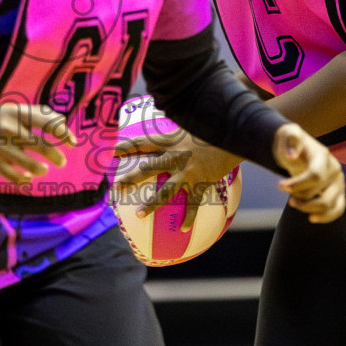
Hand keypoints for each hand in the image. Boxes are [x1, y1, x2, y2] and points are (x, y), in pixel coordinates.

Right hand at [0, 103, 74, 183]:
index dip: (63, 133)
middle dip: (56, 156)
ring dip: (41, 169)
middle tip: (61, 162)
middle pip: (41, 146)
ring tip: (43, 169)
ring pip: (30, 164)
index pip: (46, 122)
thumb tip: (63, 121)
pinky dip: (24, 178)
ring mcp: (0, 146)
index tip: (73, 142)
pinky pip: (15, 176)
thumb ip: (38, 114)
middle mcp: (9, 128)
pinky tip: (27, 177)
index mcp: (17, 113)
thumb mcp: (13, 110)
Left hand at [113, 128, 242, 232]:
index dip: (127, 147)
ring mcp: (189, 172)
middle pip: (149, 168)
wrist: (234, 138)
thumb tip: (165, 117)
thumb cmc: (210, 132)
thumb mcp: (189, 126)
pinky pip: (193, 204)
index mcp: (171, 142)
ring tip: (139, 215)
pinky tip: (182, 229)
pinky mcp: (202, 183)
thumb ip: (173, 132)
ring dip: (152, 204)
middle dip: (131, 178)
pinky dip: (189, 218)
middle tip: (116, 188)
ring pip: (167, 191)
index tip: (111, 153)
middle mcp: (177, 157)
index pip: (144, 143)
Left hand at [272, 123, 345, 222]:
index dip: (297, 185)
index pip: (315, 176)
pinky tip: (311, 218)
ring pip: (329, 204)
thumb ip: (290, 139)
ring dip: (308, 207)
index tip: (280, 185)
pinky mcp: (338, 193)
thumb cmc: (290, 143)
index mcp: (324, 156)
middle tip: (284, 189)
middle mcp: (335, 170)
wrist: (296, 149)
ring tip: (292, 202)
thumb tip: (291, 156)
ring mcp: (339, 183)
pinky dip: (326, 217)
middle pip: (320, 192)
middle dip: (299, 195)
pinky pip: (338, 209)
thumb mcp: (287, 134)